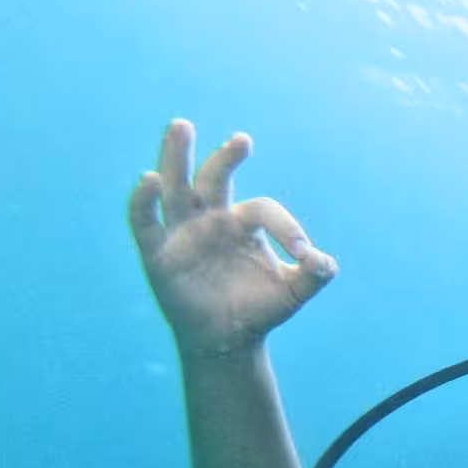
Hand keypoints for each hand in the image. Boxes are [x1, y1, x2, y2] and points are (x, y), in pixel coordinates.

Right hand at [129, 120, 336, 357]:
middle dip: (226, 158)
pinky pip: (144, 220)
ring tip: (182, 126)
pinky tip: (150, 179)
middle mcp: (211, 219)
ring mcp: (182, 232)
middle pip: (214, 178)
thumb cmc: (258, 310)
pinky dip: (143, 199)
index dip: (286, 226)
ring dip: (176, 157)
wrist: (226, 341)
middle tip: (243, 141)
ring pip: (175, 186)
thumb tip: (323, 262)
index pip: (263, 209)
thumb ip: (314, 276)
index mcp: (244, 223)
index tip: (303, 253)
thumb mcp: (292, 294)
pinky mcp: (156, 252)